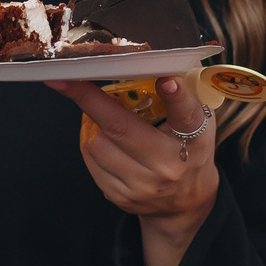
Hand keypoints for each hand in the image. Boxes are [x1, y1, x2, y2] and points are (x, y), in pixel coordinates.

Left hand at [47, 75, 217, 265]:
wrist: (186, 200)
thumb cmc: (188, 149)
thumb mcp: (196, 122)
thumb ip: (177, 96)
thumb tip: (141, 64)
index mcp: (194, 139)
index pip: (186, 114)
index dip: (176, 96)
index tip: (165, 79)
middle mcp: (169, 165)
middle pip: (120, 127)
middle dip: (88, 98)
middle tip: (69, 77)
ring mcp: (143, 185)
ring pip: (96, 144)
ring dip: (90, 122)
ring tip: (98, 114)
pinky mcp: (121, 197)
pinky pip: (90, 161)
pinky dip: (90, 142)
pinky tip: (101, 137)